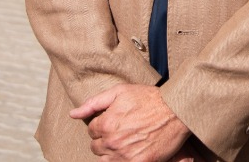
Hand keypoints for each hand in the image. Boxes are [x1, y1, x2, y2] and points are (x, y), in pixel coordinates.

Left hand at [69, 84, 190, 161]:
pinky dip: (122, 160)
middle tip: (120, 130)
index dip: (102, 124)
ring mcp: (125, 156)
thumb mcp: (119, 92)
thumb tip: (73, 114)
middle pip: (96, 147)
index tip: (114, 121)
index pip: (91, 131)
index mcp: (106, 124)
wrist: (175, 111)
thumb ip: (93, 103)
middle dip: (105, 139)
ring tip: (125, 141)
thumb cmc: (148, 98)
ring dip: (112, 152)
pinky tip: (131, 150)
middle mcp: (113, 142)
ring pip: (105, 160)